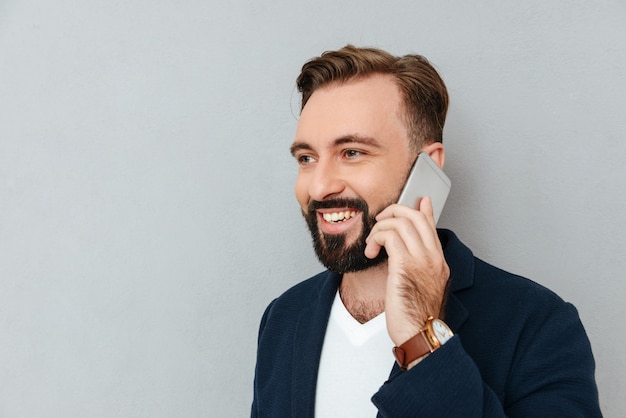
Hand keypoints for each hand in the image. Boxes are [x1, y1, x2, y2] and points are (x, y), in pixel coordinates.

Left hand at [364, 197, 449, 345]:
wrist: (420, 334)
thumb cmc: (416, 316)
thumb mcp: (421, 287)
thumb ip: (416, 267)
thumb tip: (404, 255)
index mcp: (439, 262)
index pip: (431, 226)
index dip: (424, 209)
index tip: (418, 200)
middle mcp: (434, 257)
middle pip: (415, 216)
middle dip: (394, 211)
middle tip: (379, 221)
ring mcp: (422, 260)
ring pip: (401, 222)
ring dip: (380, 227)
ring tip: (372, 243)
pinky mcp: (405, 266)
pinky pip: (390, 236)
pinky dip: (376, 238)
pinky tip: (371, 251)